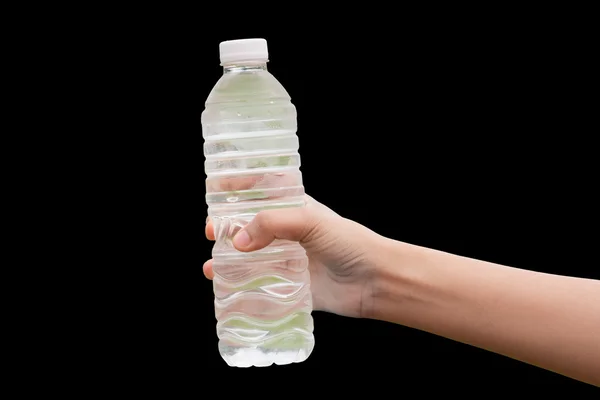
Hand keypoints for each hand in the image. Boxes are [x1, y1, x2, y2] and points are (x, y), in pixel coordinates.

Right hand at [203, 195, 383, 317]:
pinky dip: (243, 290)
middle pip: (249, 227)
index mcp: (294, 209)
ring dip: (228, 262)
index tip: (215, 192)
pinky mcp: (291, 288)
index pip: (261, 193)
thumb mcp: (310, 221)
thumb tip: (237, 241)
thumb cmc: (349, 243)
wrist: (375, 280)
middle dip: (226, 229)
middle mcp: (288, 234)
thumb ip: (272, 224)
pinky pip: (262, 289)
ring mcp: (289, 261)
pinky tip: (228, 292)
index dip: (238, 190)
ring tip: (211, 268)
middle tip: (210, 233)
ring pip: (250, 259)